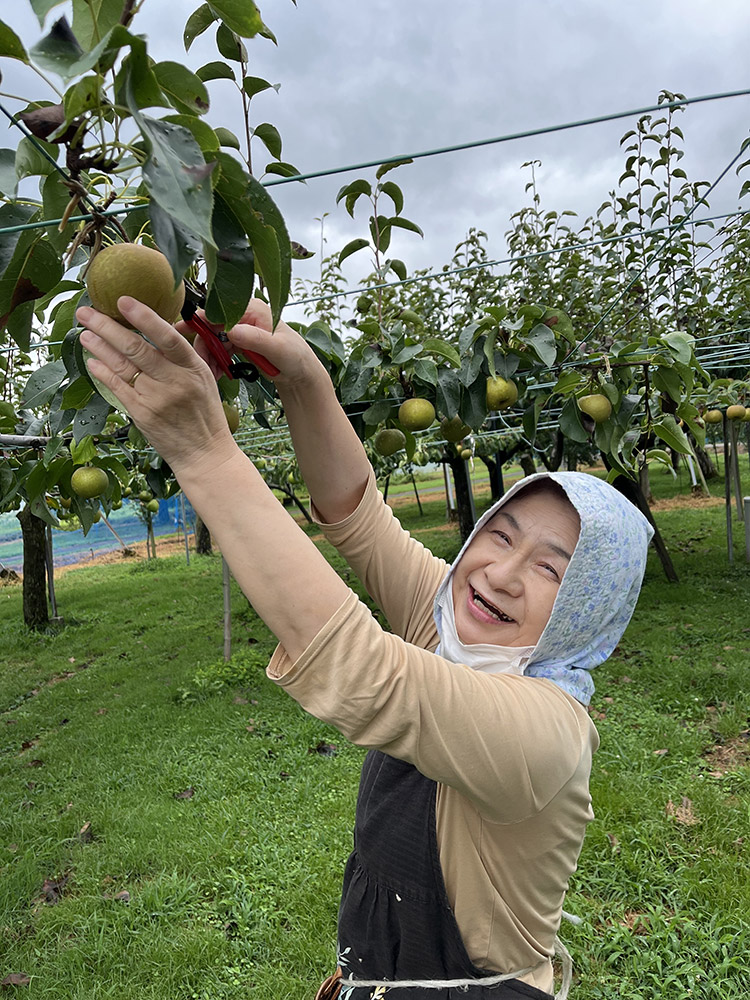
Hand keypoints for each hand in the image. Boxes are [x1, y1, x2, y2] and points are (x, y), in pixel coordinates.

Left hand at [77, 296, 236, 479]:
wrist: (204, 454)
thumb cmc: (205, 416)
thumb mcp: (207, 380)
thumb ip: (191, 353)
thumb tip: (175, 325)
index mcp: (193, 368)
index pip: (167, 337)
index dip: (144, 317)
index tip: (124, 301)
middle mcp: (174, 382)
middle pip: (136, 348)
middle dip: (107, 327)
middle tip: (86, 312)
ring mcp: (156, 398)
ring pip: (122, 366)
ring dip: (99, 347)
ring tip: (84, 332)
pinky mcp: (142, 414)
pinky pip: (117, 388)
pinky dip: (102, 372)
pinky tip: (92, 360)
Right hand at [177, 299, 325, 388]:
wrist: (301, 373)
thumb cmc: (296, 357)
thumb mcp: (278, 349)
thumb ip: (256, 339)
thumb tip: (232, 330)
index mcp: (252, 308)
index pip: (219, 310)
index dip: (199, 321)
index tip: (182, 332)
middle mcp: (244, 315)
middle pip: (211, 326)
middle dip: (204, 346)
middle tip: (200, 366)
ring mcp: (241, 328)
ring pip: (213, 339)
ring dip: (208, 357)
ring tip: (210, 375)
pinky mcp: (239, 341)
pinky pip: (220, 349)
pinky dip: (216, 361)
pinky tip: (216, 374)